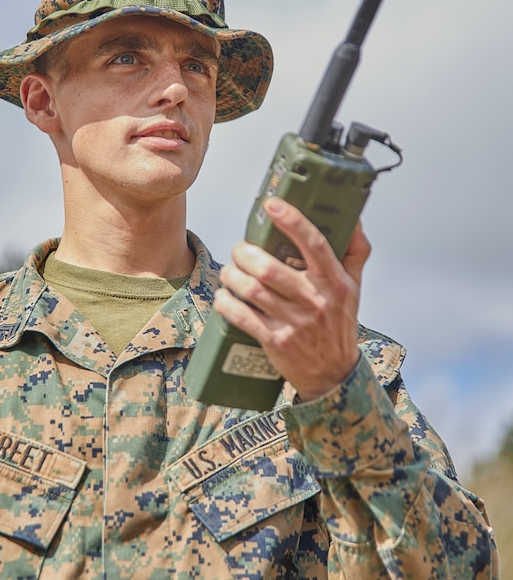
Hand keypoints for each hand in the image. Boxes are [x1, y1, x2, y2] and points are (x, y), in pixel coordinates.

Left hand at [213, 197, 370, 401]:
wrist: (334, 374)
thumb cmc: (339, 324)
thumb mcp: (354, 287)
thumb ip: (355, 251)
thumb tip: (353, 218)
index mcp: (334, 282)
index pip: (314, 243)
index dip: (292, 221)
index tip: (273, 205)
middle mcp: (315, 300)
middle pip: (269, 267)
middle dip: (244, 253)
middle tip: (240, 250)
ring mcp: (294, 322)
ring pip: (250, 289)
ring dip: (231, 276)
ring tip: (230, 272)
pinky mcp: (275, 340)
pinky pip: (241, 315)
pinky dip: (226, 302)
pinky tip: (224, 296)